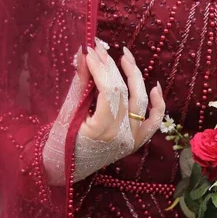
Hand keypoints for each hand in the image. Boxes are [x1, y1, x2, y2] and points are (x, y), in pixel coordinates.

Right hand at [43, 39, 164, 185]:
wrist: (64, 169)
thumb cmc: (60, 142)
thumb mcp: (67, 112)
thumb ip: (80, 84)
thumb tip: (85, 54)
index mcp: (102, 131)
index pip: (109, 90)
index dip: (101, 67)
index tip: (90, 50)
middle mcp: (122, 137)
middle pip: (123, 92)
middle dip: (112, 67)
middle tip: (101, 48)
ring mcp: (132, 141)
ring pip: (140, 102)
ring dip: (135, 77)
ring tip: (125, 56)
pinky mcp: (136, 142)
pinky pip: (153, 122)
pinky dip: (157, 105)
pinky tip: (154, 86)